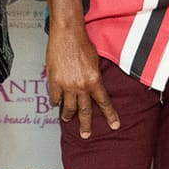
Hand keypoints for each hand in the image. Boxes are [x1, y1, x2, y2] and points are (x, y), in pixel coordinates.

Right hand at [46, 22, 117, 138]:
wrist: (67, 33)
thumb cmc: (82, 42)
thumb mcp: (95, 61)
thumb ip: (94, 76)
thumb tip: (92, 85)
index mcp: (94, 80)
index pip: (104, 102)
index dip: (110, 115)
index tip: (114, 125)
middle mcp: (81, 85)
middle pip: (84, 110)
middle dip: (86, 124)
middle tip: (86, 135)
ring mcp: (67, 84)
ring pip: (68, 107)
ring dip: (68, 115)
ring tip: (67, 120)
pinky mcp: (54, 81)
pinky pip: (54, 97)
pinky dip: (55, 101)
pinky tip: (56, 103)